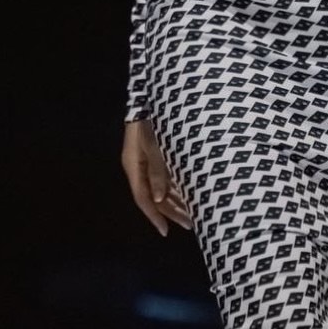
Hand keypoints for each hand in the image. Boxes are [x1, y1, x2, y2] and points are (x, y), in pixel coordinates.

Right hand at [121, 119, 192, 237]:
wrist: (151, 96)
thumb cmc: (153, 120)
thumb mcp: (156, 146)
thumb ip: (158, 172)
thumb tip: (159, 199)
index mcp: (133, 166)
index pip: (143, 198)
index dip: (154, 216)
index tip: (166, 231)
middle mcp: (138, 166)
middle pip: (153, 196)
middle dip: (171, 212)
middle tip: (190, 225)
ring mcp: (147, 160)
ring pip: (161, 188)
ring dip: (176, 202)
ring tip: (194, 215)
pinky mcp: (157, 154)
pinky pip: (166, 178)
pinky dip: (178, 189)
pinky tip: (191, 195)